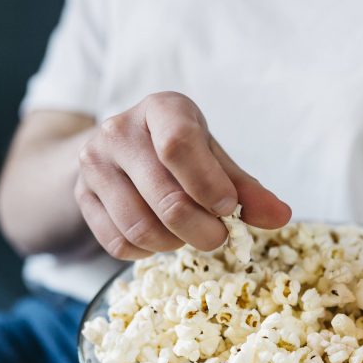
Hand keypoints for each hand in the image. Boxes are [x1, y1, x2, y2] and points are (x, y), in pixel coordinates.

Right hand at [74, 92, 290, 258]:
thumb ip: (246, 189)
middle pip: (166, 198)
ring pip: (141, 228)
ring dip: (175, 243)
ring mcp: (94, 165)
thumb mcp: (213, 159)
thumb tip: (281, 217)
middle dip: (202, 229)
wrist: (117, 152)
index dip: (209, 186)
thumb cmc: (178, 154)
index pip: (179, 145)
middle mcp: (119, 131)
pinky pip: (119, 244)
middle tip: (218, 237)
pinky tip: (160, 236)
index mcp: (161, 109)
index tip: (228, 209)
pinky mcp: (82, 198)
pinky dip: (147, 252)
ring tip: (188, 234)